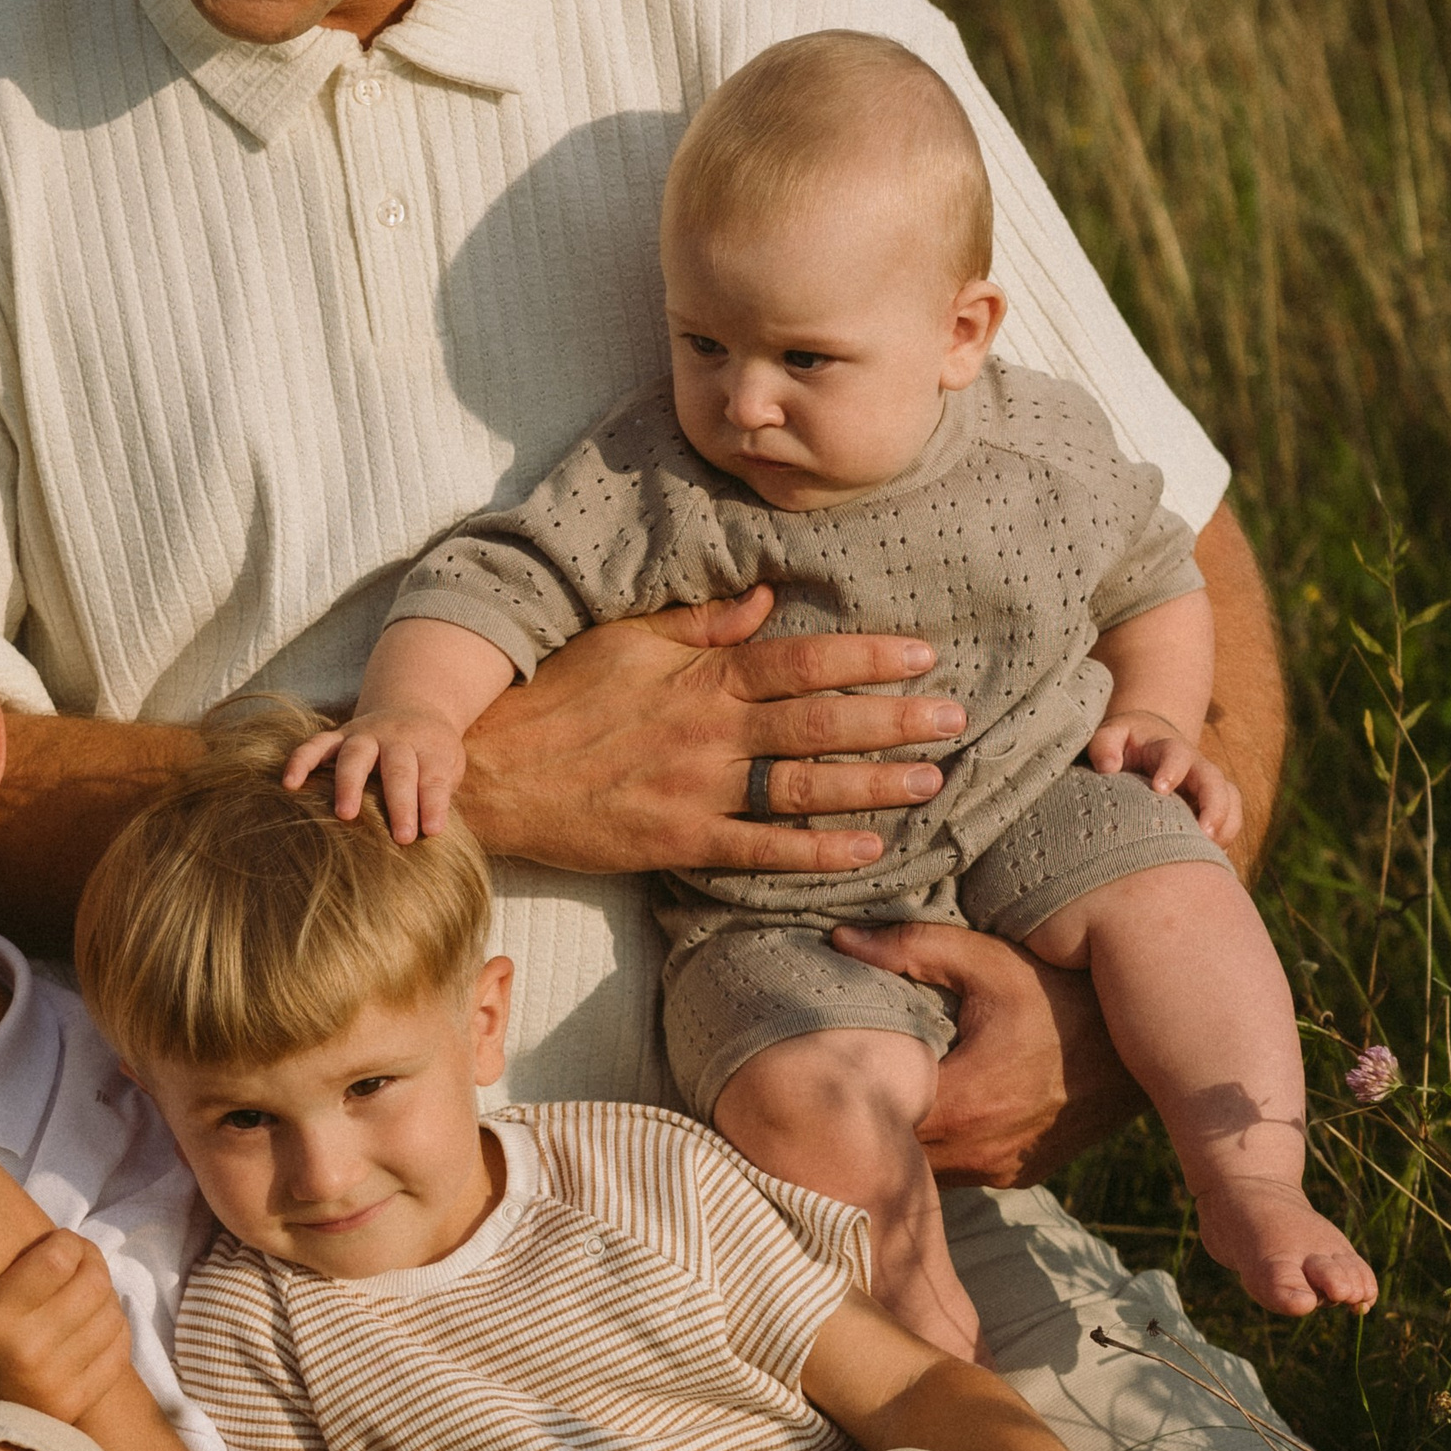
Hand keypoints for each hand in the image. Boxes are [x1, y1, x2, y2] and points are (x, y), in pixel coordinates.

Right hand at [0, 1227, 142, 1435]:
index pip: (59, 1258)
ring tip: (85, 1291)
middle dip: (91, 1263)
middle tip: (80, 1262)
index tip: (59, 1243)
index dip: (67, 1242)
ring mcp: (54, 1382)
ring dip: (104, 1296)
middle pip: (93, 1284)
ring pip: (111, 1315)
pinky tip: (93, 1323)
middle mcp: (26, 1350)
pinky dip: (112, 1331)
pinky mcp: (73, 1405)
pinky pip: (117, 1352)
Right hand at [284, 708, 469, 841]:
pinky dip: (301, 761)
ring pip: (355, 755)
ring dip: (349, 784)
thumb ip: (440, 794)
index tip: (432, 831)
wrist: (414, 710)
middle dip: (399, 803)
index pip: (433, 777)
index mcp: (430, 746)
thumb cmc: (432, 754)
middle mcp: (396, 737)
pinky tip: (290, 783)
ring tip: (345, 815)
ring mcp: (365, 734)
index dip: (433, 804)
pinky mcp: (338, 736)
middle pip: (397, 768)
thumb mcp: (450, 767)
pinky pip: (316, 745)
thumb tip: (429, 833)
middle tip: (401, 836)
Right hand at [452, 588, 965, 877]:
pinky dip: (816, 852)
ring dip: (872, 785)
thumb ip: (699, 622)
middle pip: (819, 722)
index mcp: (701, 675)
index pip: (801, 661)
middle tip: (955, 719)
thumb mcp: (625, 639)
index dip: (866, 659)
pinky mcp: (679, 841)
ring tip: (931, 780)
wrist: (495, 773)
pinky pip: (760, 849)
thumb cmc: (557, 698)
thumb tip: (763, 597)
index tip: (922, 657)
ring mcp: (697, 789)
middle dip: (892, 720)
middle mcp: (709, 731)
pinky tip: (867, 851)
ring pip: (802, 786)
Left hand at [827, 921, 1142, 1185]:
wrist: (1148, 1044)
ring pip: (926, 1167)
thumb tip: (839, 938)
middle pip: (894, 1150)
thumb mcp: (990, 963)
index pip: (874, 1117)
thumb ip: (912, 950)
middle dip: (870, 1116)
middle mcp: (980, 1153)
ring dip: (906, 1135)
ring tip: (885, 1092)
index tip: (827, 1064)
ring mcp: (1002, 1171)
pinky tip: (936, 1107)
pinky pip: (961, 1170)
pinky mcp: (1020, 1175)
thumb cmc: (1064, 995)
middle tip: (846, 1079)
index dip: (847, 1092)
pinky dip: (943, 1145)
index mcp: (963, 1105)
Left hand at [1087, 711, 1242, 846]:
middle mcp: (1195, 767)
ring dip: (1226, 826)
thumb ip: (1104, 745)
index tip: (1160, 789)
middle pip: (1215, 781)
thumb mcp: (1111, 735)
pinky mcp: (1210, 806)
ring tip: (1212, 851)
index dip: (1172, 770)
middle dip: (1214, 806)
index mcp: (1169, 749)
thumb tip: (1108, 767)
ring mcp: (1206, 787)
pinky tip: (1209, 860)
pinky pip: (1228, 821)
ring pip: (1230, 801)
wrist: (1148, 743)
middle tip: (1204, 833)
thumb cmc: (1126, 744)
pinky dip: (1225, 839)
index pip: (1177, 755)